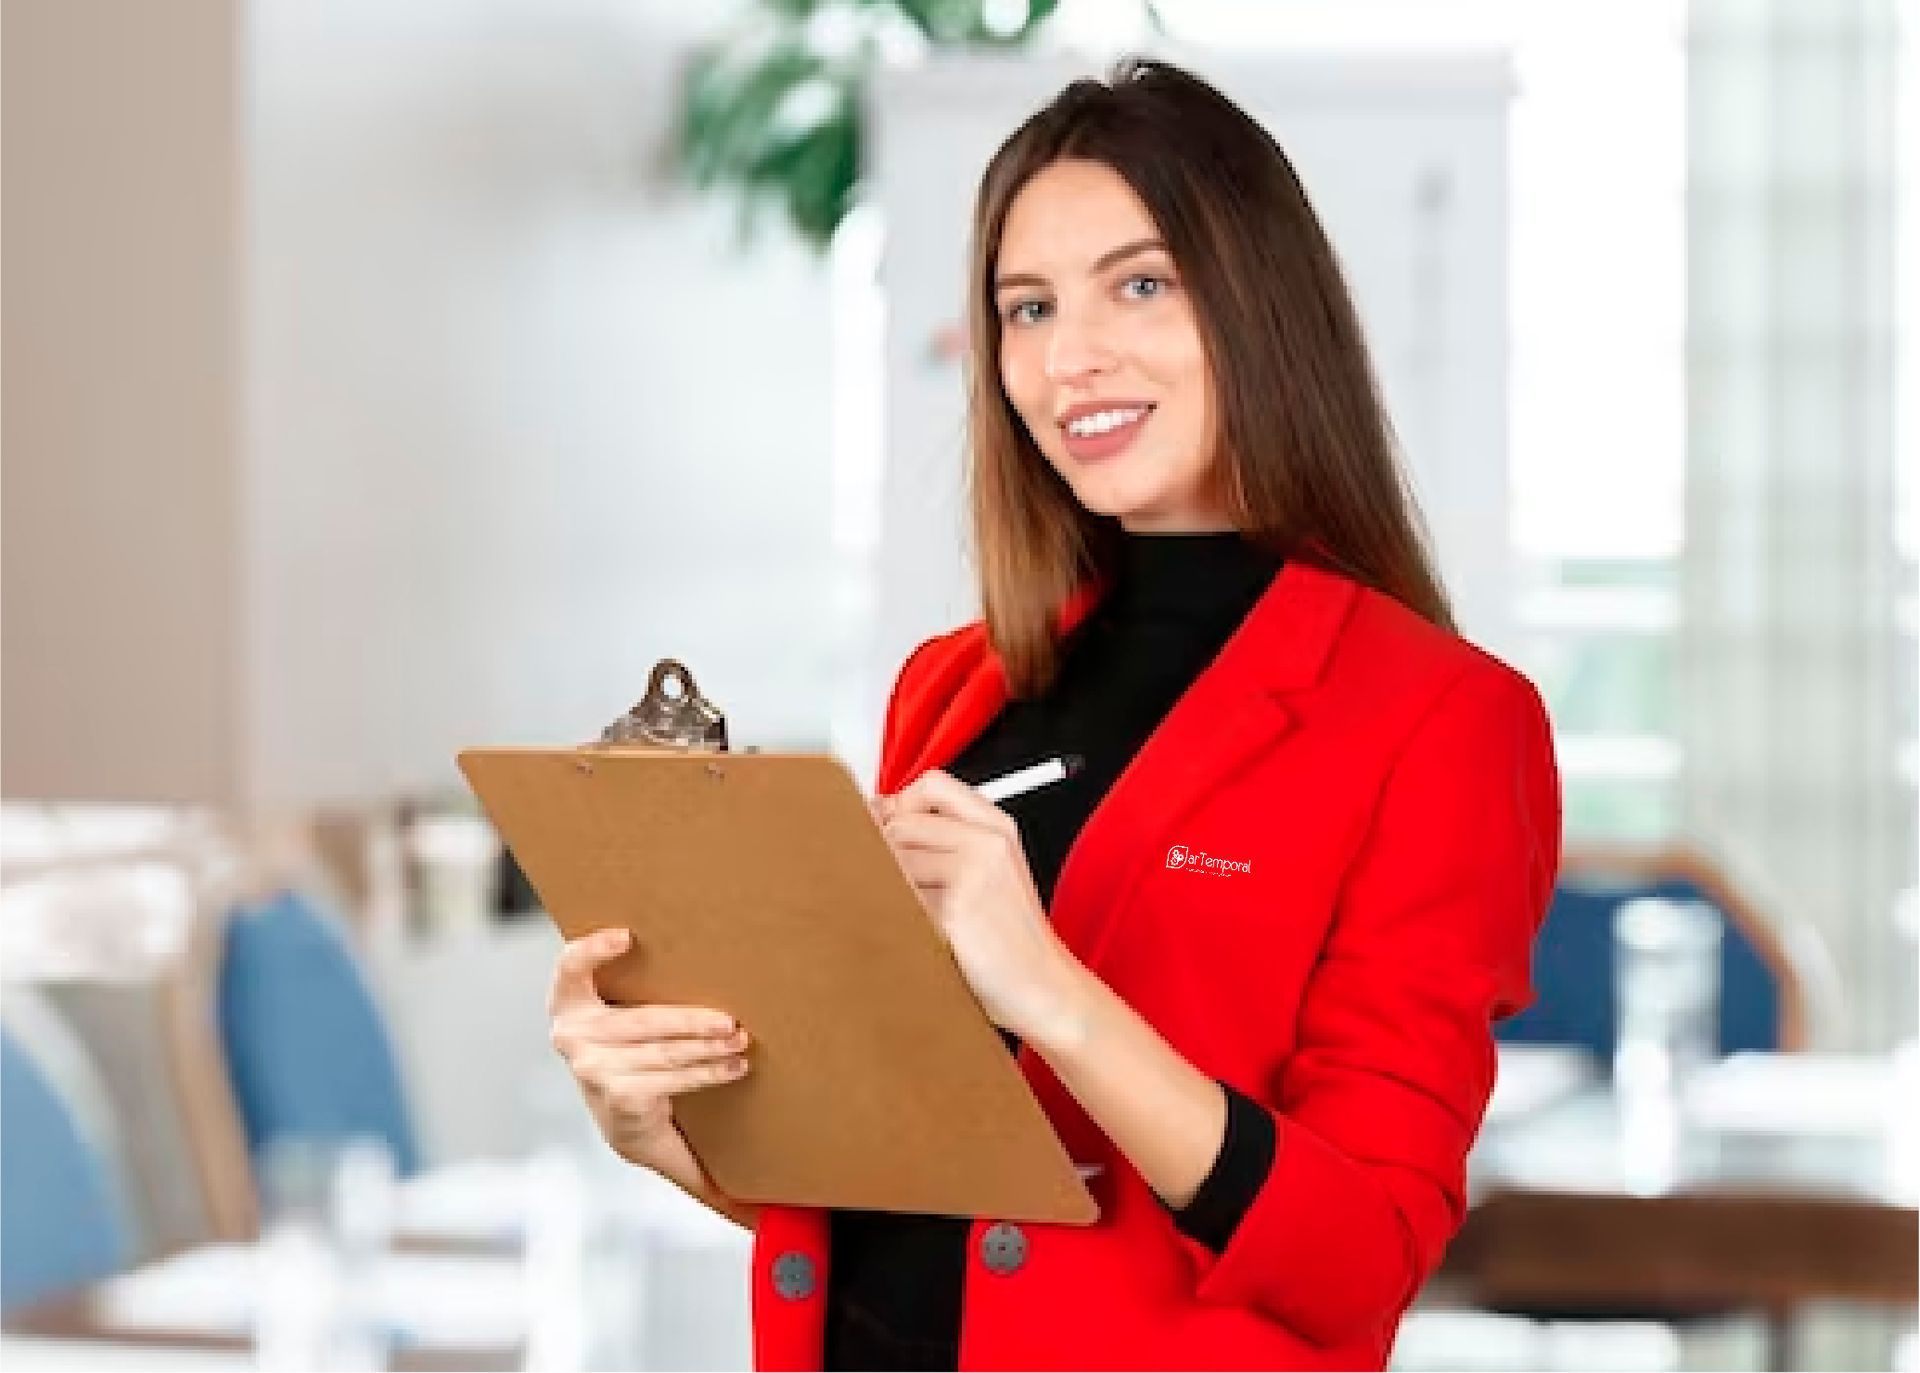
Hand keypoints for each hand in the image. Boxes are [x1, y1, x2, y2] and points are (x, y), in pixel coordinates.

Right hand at [546, 927, 750, 1171]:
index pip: (569, 968)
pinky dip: (708, 1073)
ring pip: (665, 1052)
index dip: (592, 950)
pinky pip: (674, 1079)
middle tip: (729, 1020)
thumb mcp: (619, 1017)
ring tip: (739, 1040)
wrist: (623, 1119)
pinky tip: (732, 1067)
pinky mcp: (619, 1097)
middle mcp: (573, 1037)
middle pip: (642, 1020)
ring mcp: (594, 1070)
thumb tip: (697, 948)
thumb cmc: (629, 1052)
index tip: (625, 936)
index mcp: (569, 1005)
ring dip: (709, 1047)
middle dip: (692, 1021)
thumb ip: (633, 987)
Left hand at [871, 770, 1083, 1044]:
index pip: (931, 785)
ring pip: (894, 860)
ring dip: (889, 889)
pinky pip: (900, 897)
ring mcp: (976, 872)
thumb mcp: (985, 875)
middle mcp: (989, 841)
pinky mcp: (958, 908)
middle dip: (884, 856)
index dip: (899, 806)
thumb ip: (941, 839)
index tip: (889, 834)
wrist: (1042, 990)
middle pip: (902, 822)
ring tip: (913, 916)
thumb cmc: (1007, 940)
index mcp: (997, 827)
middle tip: (899, 890)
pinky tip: (919, 934)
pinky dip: (897, 917)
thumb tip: (875, 812)